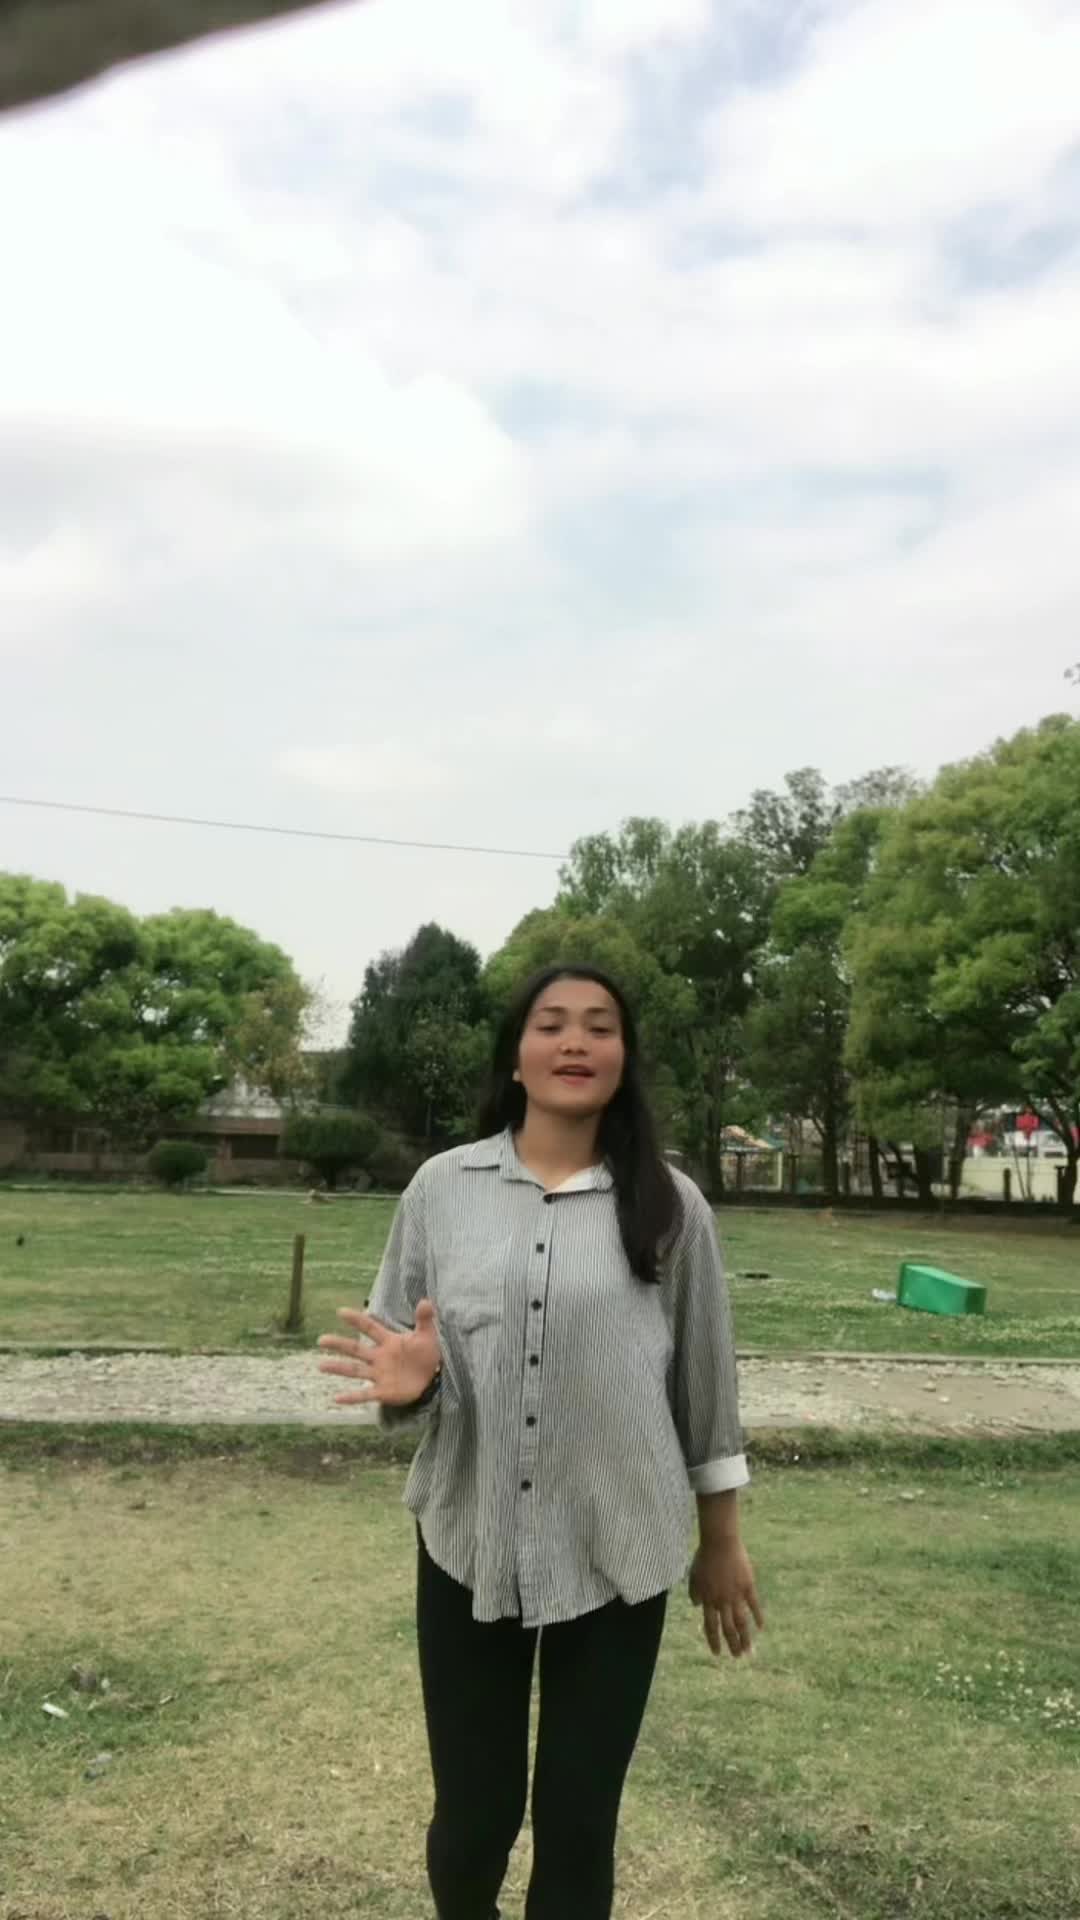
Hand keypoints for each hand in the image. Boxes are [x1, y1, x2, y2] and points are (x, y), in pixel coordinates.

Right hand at [317, 1301, 440, 1406]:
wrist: (434, 1379)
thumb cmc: (427, 1354)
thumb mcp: (427, 1335)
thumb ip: (424, 1319)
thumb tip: (425, 1300)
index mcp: (389, 1342)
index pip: (370, 1328)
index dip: (357, 1320)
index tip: (340, 1312)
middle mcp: (379, 1357)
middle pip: (356, 1349)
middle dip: (339, 1344)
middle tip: (321, 1340)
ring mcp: (379, 1375)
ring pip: (355, 1370)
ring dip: (338, 1368)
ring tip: (320, 1365)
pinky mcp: (383, 1392)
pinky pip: (364, 1394)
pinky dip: (351, 1397)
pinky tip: (337, 1398)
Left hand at [688, 1539, 763, 1658]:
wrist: (720, 1542)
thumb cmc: (705, 1556)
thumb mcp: (693, 1574)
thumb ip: (694, 1591)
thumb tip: (696, 1605)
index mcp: (708, 1599)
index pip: (710, 1626)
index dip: (713, 1641)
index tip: (717, 1653)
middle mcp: (722, 1600)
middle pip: (728, 1628)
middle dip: (732, 1645)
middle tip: (737, 1657)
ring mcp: (736, 1594)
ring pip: (741, 1622)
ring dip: (745, 1638)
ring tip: (749, 1650)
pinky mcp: (748, 1585)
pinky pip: (754, 1605)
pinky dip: (758, 1617)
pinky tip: (761, 1627)